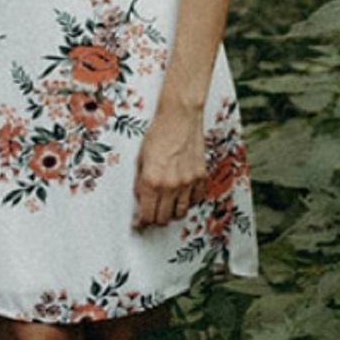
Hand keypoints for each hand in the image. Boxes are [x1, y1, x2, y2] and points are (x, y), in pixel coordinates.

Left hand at [132, 105, 206, 228]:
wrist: (179, 117)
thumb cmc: (157, 134)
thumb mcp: (140, 159)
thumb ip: (140, 182)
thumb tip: (140, 200)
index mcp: (151, 181)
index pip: (146, 215)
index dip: (141, 222)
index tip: (139, 222)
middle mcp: (170, 185)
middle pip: (163, 218)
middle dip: (155, 219)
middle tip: (152, 213)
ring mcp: (188, 182)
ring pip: (181, 213)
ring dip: (172, 212)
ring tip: (166, 205)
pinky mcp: (201, 176)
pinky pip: (196, 199)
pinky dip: (189, 200)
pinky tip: (181, 193)